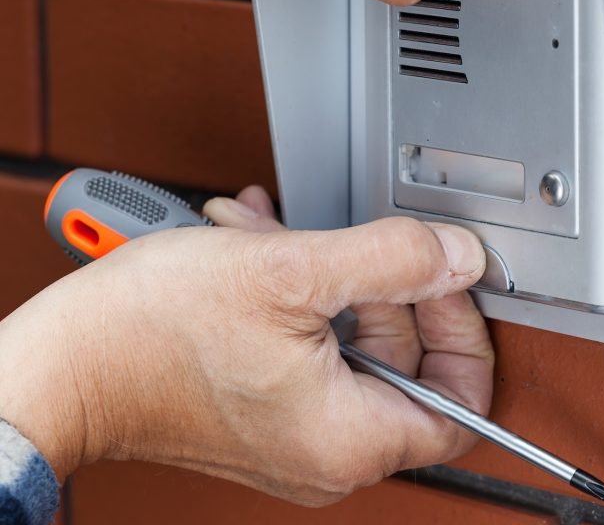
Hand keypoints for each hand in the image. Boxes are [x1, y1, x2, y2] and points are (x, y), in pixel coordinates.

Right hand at [0, 186, 491, 505]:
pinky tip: (258, 244)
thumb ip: (393, 260)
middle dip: (381, 284)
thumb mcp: (291, 271)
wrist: (63, 360)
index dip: (461, 328)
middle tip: (352, 245)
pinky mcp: (260, 401)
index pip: (462, 398)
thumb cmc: (154, 332)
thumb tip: (460, 256)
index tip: (439, 276)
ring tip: (281, 234)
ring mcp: (290, 426)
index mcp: (349, 436)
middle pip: (405, 360)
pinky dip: (293, 290)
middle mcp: (325, 447)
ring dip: (327, 273)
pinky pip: (304, 341)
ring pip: (348, 339)